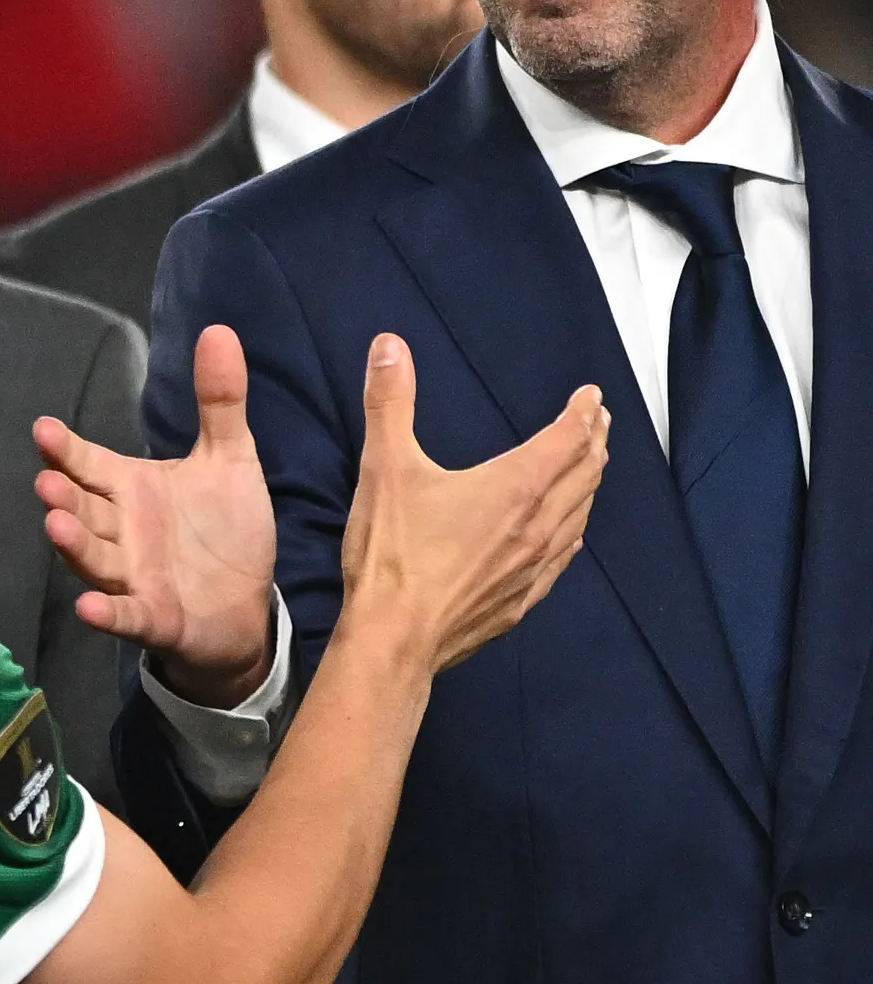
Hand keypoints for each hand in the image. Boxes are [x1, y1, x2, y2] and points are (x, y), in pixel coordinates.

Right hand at [34, 323, 282, 702]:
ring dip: (74, 545)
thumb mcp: (230, 459)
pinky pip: (125, 615)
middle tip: (47, 482)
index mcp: (133, 490)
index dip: (67, 451)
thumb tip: (217, 330)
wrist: (246, 603)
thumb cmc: (226, 529)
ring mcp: (132, 577)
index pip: (90, 464)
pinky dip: (106, 613)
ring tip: (56, 524)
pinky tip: (89, 606)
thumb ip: (219, 402)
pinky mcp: (153, 617)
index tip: (44, 429)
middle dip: (64, 497)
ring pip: (95, 558)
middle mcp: (122, 531)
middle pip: (84, 510)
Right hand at [332, 332, 603, 678]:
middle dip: (595, 442)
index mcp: (515, 487)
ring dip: (591, 484)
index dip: (582, 413)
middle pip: (585, 474)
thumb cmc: (392, 555)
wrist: (395, 637)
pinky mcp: (523, 599)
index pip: (567, 439)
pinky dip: (575, 532)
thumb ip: (390, 403)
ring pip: (581, 514)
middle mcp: (538, 524)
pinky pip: (565, 557)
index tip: (591, 397)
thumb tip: (389, 346)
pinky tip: (571, 533)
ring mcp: (535, 565)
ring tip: (591, 467)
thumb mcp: (384, 468)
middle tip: (599, 423)